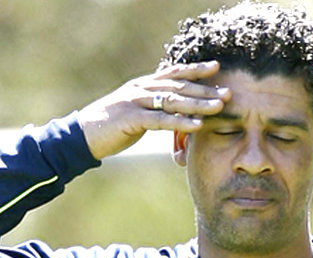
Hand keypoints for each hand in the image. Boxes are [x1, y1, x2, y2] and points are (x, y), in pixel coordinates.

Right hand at [76, 61, 229, 160]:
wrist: (83, 135)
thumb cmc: (112, 126)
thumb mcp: (136, 112)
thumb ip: (154, 108)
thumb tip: (173, 112)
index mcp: (143, 85)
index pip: (173, 73)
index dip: (195, 70)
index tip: (216, 67)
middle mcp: (141, 89)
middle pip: (178, 86)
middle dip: (205, 89)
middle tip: (228, 91)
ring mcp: (136, 102)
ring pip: (173, 101)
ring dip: (198, 104)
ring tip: (219, 106)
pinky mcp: (132, 118)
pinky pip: (161, 120)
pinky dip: (181, 123)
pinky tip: (198, 126)